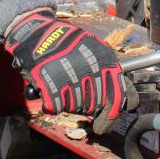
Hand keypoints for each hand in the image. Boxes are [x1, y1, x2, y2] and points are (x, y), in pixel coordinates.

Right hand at [3, 9, 124, 119]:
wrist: (37, 33)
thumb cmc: (66, 43)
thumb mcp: (94, 50)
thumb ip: (108, 73)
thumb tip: (123, 102)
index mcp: (105, 59)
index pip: (116, 97)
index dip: (111, 115)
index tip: (104, 125)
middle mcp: (91, 68)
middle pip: (95, 106)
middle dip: (86, 107)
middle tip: (76, 97)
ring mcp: (72, 77)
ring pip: (76, 107)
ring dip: (68, 103)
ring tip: (62, 86)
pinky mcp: (51, 84)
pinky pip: (56, 106)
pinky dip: (51, 103)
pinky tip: (50, 92)